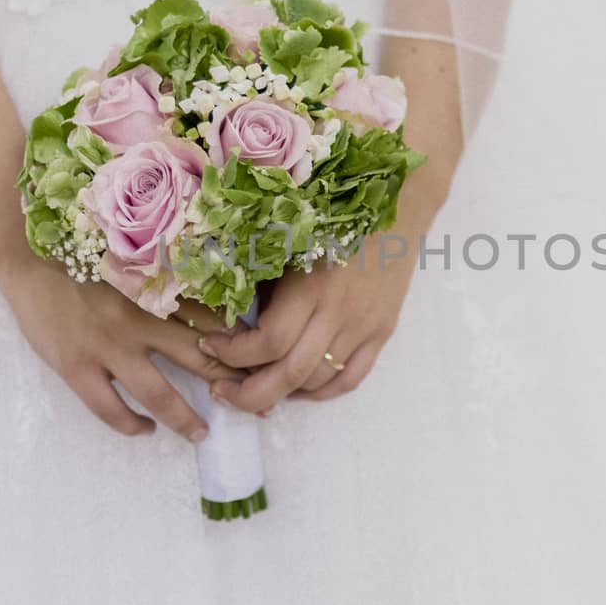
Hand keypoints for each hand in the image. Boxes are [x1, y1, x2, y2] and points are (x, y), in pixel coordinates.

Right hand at [0, 254, 244, 440]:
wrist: (26, 253)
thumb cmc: (85, 248)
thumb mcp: (136, 253)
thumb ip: (171, 276)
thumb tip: (217, 296)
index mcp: (160, 288)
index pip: (217, 320)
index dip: (244, 344)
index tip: (263, 361)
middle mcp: (140, 317)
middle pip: (199, 359)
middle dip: (230, 385)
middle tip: (253, 407)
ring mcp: (107, 344)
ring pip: (159, 393)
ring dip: (185, 418)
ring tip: (202, 433)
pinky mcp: (76, 365)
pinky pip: (109, 408)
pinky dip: (131, 425)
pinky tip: (144, 430)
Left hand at [201, 236, 417, 413]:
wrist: (396, 211)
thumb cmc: (332, 219)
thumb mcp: (289, 244)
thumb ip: (263, 286)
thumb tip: (228, 319)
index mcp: (310, 287)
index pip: (269, 342)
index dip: (233, 354)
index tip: (209, 344)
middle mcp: (339, 314)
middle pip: (291, 375)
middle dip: (249, 393)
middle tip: (222, 391)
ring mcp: (364, 328)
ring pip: (318, 382)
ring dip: (282, 392)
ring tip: (256, 384)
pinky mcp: (382, 333)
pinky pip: (350, 379)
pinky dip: (320, 393)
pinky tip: (297, 388)